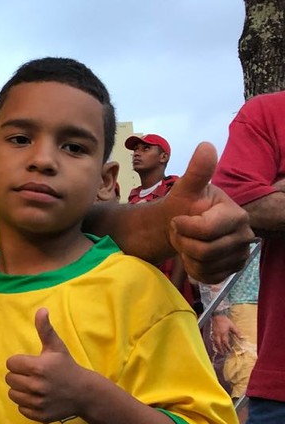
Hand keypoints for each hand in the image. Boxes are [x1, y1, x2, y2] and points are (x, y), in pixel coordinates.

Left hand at [5, 308, 90, 423]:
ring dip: (20, 390)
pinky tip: (38, 397)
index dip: (19, 362)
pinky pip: (21, 408)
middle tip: (33, 375)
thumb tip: (41, 310)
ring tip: (33, 386)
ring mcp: (38, 402)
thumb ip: (45, 329)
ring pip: (12, 394)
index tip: (30, 363)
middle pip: (9, 379)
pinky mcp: (40, 415)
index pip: (10, 364)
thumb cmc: (67, 367)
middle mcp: (36, 386)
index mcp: (37, 367)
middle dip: (19, 375)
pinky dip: (26, 404)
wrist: (85, 393)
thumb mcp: (56, 346)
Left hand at [165, 143, 254, 282]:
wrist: (179, 227)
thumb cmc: (183, 206)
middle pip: (204, 251)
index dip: (183, 227)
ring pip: (204, 265)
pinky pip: (207, 277)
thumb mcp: (185, 188)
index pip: (205, 230)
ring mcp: (240, 255)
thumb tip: (206, 146)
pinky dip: (193, 269)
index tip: (178, 219)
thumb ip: (197, 171)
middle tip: (179, 232)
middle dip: (183, 242)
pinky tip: (191, 256)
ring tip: (185, 241)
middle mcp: (244, 236)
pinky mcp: (231, 270)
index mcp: (236, 214)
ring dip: (186, 255)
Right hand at [210, 313, 238, 355]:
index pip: (225, 342)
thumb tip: (242, 338)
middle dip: (221, 349)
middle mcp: (218, 334)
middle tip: (223, 353)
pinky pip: (213, 340)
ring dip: (217, 347)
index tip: (230, 351)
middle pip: (219, 344)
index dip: (227, 347)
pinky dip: (215, 343)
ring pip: (215, 342)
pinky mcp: (212, 332)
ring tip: (219, 351)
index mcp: (223, 333)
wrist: (216, 315)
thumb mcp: (232, 325)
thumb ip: (237, 332)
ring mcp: (214, 334)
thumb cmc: (224, 320)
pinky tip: (216, 344)